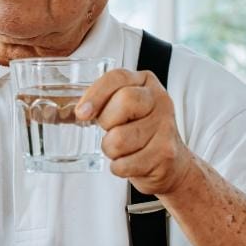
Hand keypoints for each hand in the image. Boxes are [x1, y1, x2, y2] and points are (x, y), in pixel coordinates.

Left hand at [75, 69, 193, 194]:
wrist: (171, 163)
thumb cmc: (140, 132)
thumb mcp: (123, 108)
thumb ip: (103, 102)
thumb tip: (73, 112)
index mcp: (145, 83)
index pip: (117, 78)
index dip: (96, 94)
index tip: (82, 112)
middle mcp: (159, 100)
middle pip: (125, 101)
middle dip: (107, 121)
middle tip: (110, 129)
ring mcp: (165, 126)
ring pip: (120, 138)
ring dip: (111, 149)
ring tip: (122, 149)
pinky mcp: (165, 153)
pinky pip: (125, 163)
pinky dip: (119, 167)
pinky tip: (129, 162)